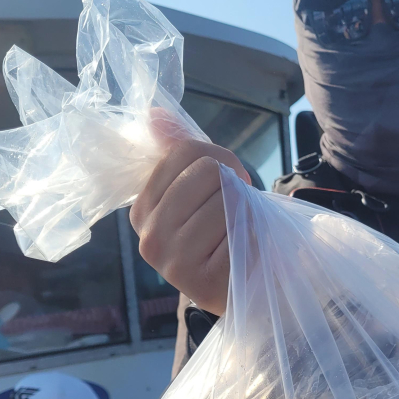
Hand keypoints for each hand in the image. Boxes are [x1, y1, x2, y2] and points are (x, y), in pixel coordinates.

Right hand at [130, 117, 249, 316]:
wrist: (255, 285)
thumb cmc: (227, 233)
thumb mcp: (202, 190)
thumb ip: (179, 150)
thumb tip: (154, 113)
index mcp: (142, 209)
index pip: (184, 152)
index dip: (221, 161)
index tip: (230, 185)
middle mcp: (149, 237)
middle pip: (208, 172)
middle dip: (236, 185)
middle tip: (240, 212)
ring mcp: (172, 263)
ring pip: (227, 200)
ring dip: (247, 212)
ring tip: (243, 234)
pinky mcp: (202, 282)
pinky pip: (243, 232)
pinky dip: (256, 237)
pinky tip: (248, 254)